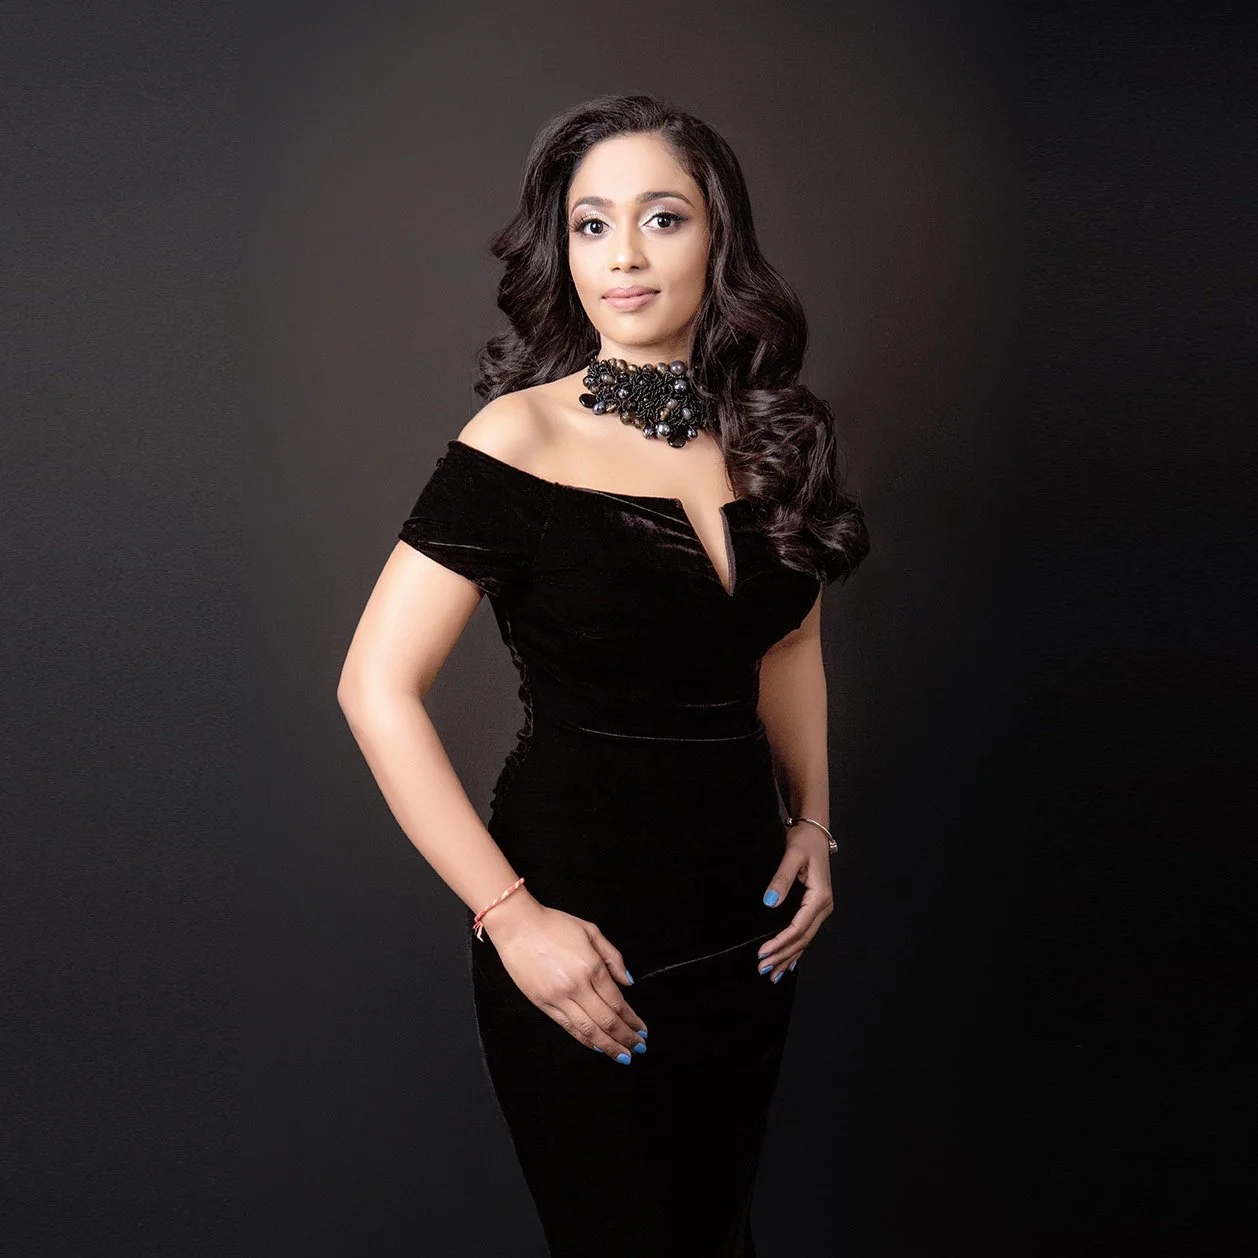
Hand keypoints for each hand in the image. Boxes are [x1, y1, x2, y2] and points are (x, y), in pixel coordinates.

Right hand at [486, 899, 648, 1062]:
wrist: (517, 926)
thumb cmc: (553, 924)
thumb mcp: (591, 931)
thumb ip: (613, 957)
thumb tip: (628, 981)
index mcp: (591, 967)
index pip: (617, 1003)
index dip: (632, 1020)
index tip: (642, 1030)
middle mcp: (576, 986)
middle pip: (606, 1021)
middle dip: (625, 1038)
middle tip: (639, 1048)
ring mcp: (558, 998)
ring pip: (588, 1030)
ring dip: (608, 1046)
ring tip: (622, 1055)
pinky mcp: (542, 1004)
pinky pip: (568, 1027)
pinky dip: (584, 1040)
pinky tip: (596, 1045)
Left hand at [756, 824, 834, 980]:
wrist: (815, 831)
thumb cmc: (804, 841)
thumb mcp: (792, 856)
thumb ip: (781, 879)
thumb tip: (768, 903)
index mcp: (820, 897)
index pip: (799, 927)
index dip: (781, 942)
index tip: (762, 953)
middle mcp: (823, 907)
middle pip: (802, 938)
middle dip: (782, 955)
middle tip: (762, 969)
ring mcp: (821, 909)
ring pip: (805, 939)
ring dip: (788, 957)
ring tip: (772, 974)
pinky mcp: (815, 908)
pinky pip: (805, 933)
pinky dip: (795, 949)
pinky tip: (789, 963)